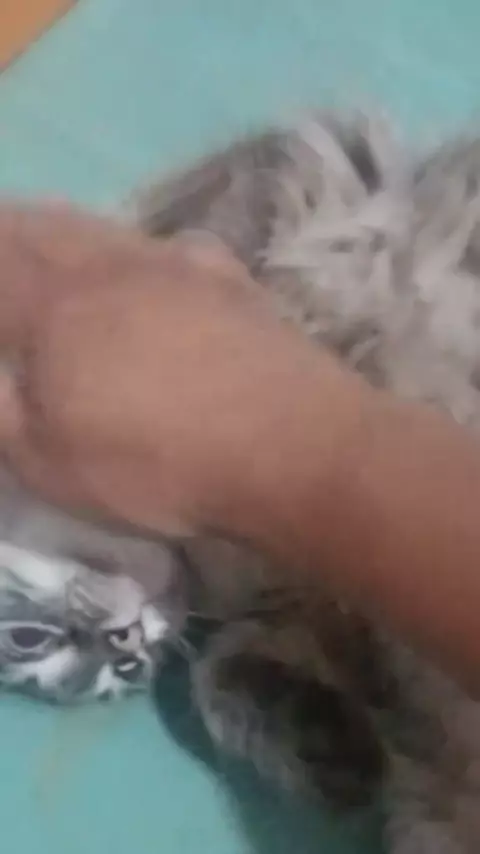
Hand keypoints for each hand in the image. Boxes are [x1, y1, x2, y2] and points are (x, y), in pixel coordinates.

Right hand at [0, 203, 353, 537]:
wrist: (290, 445)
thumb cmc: (158, 464)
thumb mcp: (50, 463)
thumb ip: (4, 414)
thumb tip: (1, 379)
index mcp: (53, 306)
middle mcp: (108, 267)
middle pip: (41, 228)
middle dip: (8, 233)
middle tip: (2, 241)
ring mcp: (176, 264)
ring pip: (102, 227)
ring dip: (64, 228)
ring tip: (50, 238)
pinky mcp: (229, 278)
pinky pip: (164, 244)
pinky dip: (132, 248)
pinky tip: (146, 262)